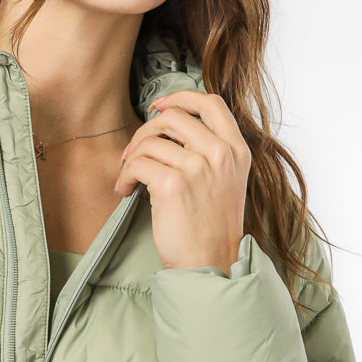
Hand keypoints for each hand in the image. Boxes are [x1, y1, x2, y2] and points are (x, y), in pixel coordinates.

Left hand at [113, 90, 250, 270]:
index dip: (181, 97)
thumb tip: (171, 128)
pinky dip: (124, 176)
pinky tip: (125, 190)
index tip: (159, 106)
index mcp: (237, 151)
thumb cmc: (211, 229)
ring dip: (131, 156)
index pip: (212, 103)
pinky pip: (137, 163)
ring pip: (150, 139)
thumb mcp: (227, 183)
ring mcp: (198, 167)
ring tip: (128, 177)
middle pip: (173, 116)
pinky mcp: (173, 183)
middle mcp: (221, 154)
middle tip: (134, 152)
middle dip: (146, 130)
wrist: (209, 264)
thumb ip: (211, 153)